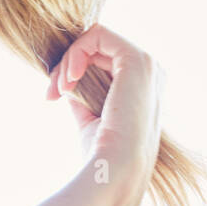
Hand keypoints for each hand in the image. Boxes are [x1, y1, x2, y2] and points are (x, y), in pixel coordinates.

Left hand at [47, 22, 163, 205]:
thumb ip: (84, 94)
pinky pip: (98, 34)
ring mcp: (149, 65)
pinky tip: (69, 78)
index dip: (73, 70)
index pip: (103, 60)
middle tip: (53, 91)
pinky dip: (76, 51)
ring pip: (96, 39)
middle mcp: (153, 75)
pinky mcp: (137, 60)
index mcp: (146, 89)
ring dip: (70, 59)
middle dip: (68, 64)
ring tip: (59, 88)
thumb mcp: (91, 117)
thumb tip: (69, 80)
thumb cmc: (102, 153)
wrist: (113, 171)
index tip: (54, 94)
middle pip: (99, 48)